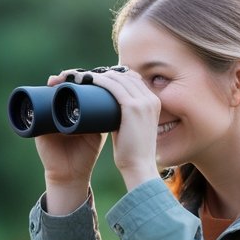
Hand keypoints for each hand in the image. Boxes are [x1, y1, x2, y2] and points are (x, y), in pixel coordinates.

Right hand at [34, 72, 105, 212]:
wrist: (72, 173)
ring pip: (51, 92)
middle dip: (70, 75)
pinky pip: (36, 106)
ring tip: (68, 75)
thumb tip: (130, 97)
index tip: (95, 71)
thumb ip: (111, 116)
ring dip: (58, 80)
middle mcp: (59, 109)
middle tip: (81, 71)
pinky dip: (41, 94)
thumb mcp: (100, 130)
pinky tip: (51, 85)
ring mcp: (48, 116)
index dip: (84, 77)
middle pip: (63, 86)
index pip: (76, 88)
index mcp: (73, 110)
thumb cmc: (87, 152)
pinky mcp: (38, 124)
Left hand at [84, 68, 161, 189]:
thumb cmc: (134, 151)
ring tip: (86, 77)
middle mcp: (151, 99)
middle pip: (127, 76)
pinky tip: (90, 80)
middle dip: (107, 73)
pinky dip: (101, 81)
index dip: (117, 75)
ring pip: (119, 79)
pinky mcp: (133, 107)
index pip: (134, 79)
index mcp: (154, 102)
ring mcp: (143, 102)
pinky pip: (114, 87)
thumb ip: (128, 117)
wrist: (139, 166)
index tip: (102, 78)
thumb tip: (112, 111)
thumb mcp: (135, 128)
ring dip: (101, 75)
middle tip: (90, 76)